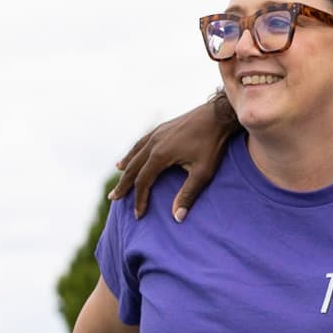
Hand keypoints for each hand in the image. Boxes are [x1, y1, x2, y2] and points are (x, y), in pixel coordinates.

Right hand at [109, 95, 235, 221]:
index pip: (143, 182)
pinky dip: (133, 152)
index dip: (139, 199)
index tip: (138, 214)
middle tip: (114, 198)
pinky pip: (141, 143)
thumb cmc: (212, 144)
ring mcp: (156, 133)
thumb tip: (177, 217)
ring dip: (126, 167)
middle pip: (133, 168)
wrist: (218, 115)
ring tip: (119, 176)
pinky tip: (132, 155)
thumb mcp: (203, 172)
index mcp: (160, 155)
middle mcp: (153, 143)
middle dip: (124, 185)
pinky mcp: (162, 128)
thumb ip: (188, 194)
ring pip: (135, 153)